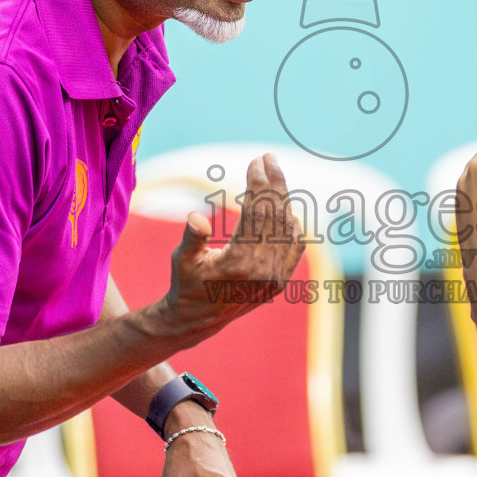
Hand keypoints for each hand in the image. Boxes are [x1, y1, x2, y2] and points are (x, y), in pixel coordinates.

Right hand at [155, 153, 303, 339]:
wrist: (199, 319)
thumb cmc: (186, 283)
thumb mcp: (182, 260)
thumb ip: (192, 238)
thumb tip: (198, 216)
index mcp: (238, 263)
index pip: (256, 213)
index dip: (257, 184)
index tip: (255, 161)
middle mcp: (262, 271)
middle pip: (275, 215)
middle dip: (273, 183)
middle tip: (268, 157)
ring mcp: (275, 277)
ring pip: (286, 228)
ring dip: (283, 198)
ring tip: (275, 174)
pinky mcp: (280, 281)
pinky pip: (294, 246)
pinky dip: (292, 223)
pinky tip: (285, 206)